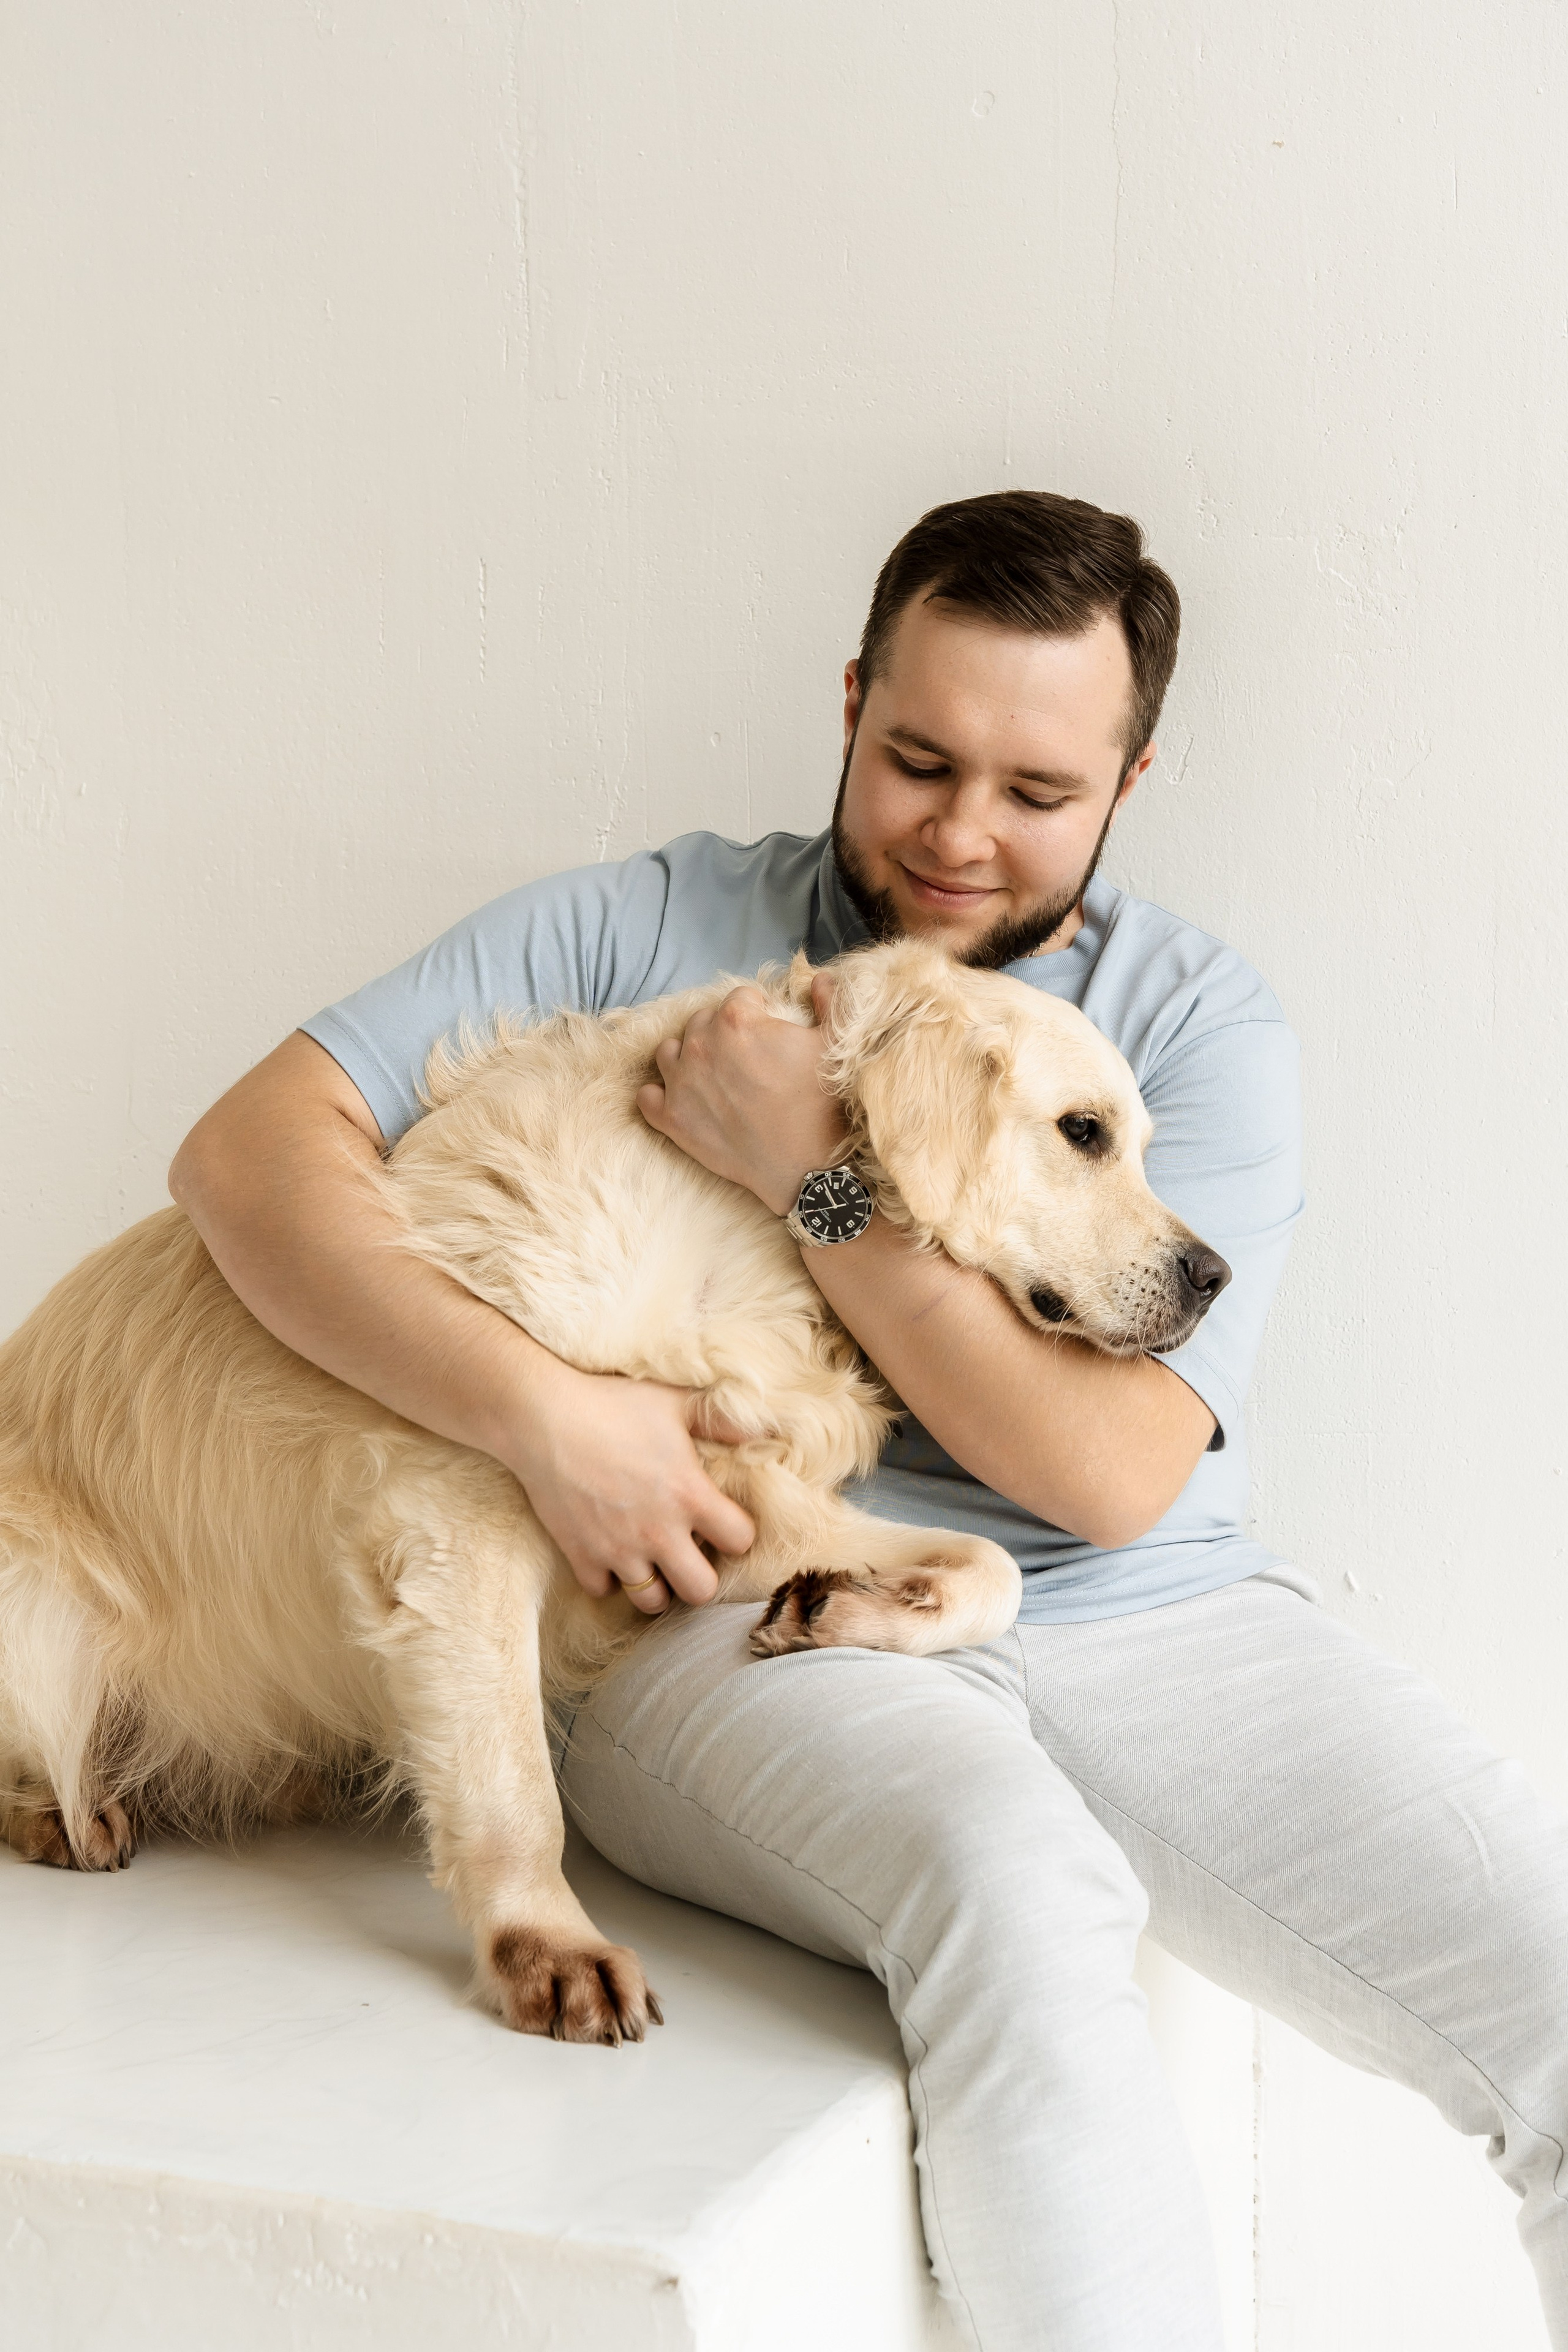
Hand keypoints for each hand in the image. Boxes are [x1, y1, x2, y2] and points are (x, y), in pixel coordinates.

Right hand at [505, 1360, 754, 1614]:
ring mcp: (618, 1550)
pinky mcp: (581, 1556)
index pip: (741, 1541)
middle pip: (701, 1591)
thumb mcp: (675, 1403)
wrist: (542, 1417)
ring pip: (652, 1602)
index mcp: (689, 1495)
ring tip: (654, 1559)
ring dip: (658, 1585)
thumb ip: (722, 1420)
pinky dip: (609, 1578)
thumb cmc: (613, 1404)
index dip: (738, 1534)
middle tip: (691, 1554)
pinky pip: (604, 1591)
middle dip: (702, 1577)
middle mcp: (659, 1532)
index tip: (724, 1522)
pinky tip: (611, 1552)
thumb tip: (768, 1427)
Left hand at [638, 972, 846, 1216]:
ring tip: (713, 1074)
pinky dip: (660, 1095)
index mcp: (736, 1019)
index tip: (769, 1030)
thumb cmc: (822, 1104)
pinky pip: (646, 1095)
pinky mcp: (671, 1118)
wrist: (806, 1167)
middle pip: (702, 1021)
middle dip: (722, 1032)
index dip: (758, 1011)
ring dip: (687, 1057)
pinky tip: (682, 1099)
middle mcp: (700, 1044)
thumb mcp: (835, 1044)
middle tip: (747, 1058)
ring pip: (669, 1051)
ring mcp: (680, 1082)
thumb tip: (822, 978)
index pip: (740, 998)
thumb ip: (830, 1002)